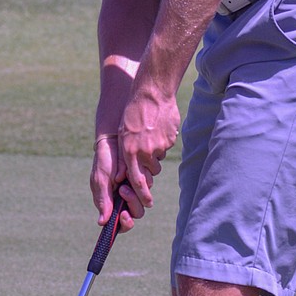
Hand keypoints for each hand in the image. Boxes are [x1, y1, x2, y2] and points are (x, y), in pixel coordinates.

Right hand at [90, 135, 138, 230]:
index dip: (125, 223)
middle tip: (123, 189)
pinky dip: (142, 179)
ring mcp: (135, 189)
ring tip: (125, 176)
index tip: (124, 215)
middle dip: (132, 203)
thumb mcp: (101, 181)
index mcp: (111, 203)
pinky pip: (149, 184)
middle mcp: (124, 199)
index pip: (121, 223)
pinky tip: (131, 169)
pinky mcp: (144, 179)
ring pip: (144, 201)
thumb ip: (103, 201)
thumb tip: (102, 223)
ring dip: (136, 190)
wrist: (114, 140)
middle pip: (136, 213)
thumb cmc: (104, 161)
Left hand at [117, 87, 180, 210]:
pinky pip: (167, 146)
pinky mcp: (170, 139)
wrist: (151, 93)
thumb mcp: (124, 133)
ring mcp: (159, 146)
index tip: (148, 203)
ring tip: (151, 135)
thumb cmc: (134, 112)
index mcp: (130, 151)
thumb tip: (132, 172)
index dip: (143, 194)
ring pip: (159, 158)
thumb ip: (128, 152)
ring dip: (156, 153)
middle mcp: (144, 152)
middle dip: (150, 169)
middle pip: (151, 172)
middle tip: (149, 155)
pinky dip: (163, 140)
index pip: (137, 181)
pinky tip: (158, 127)